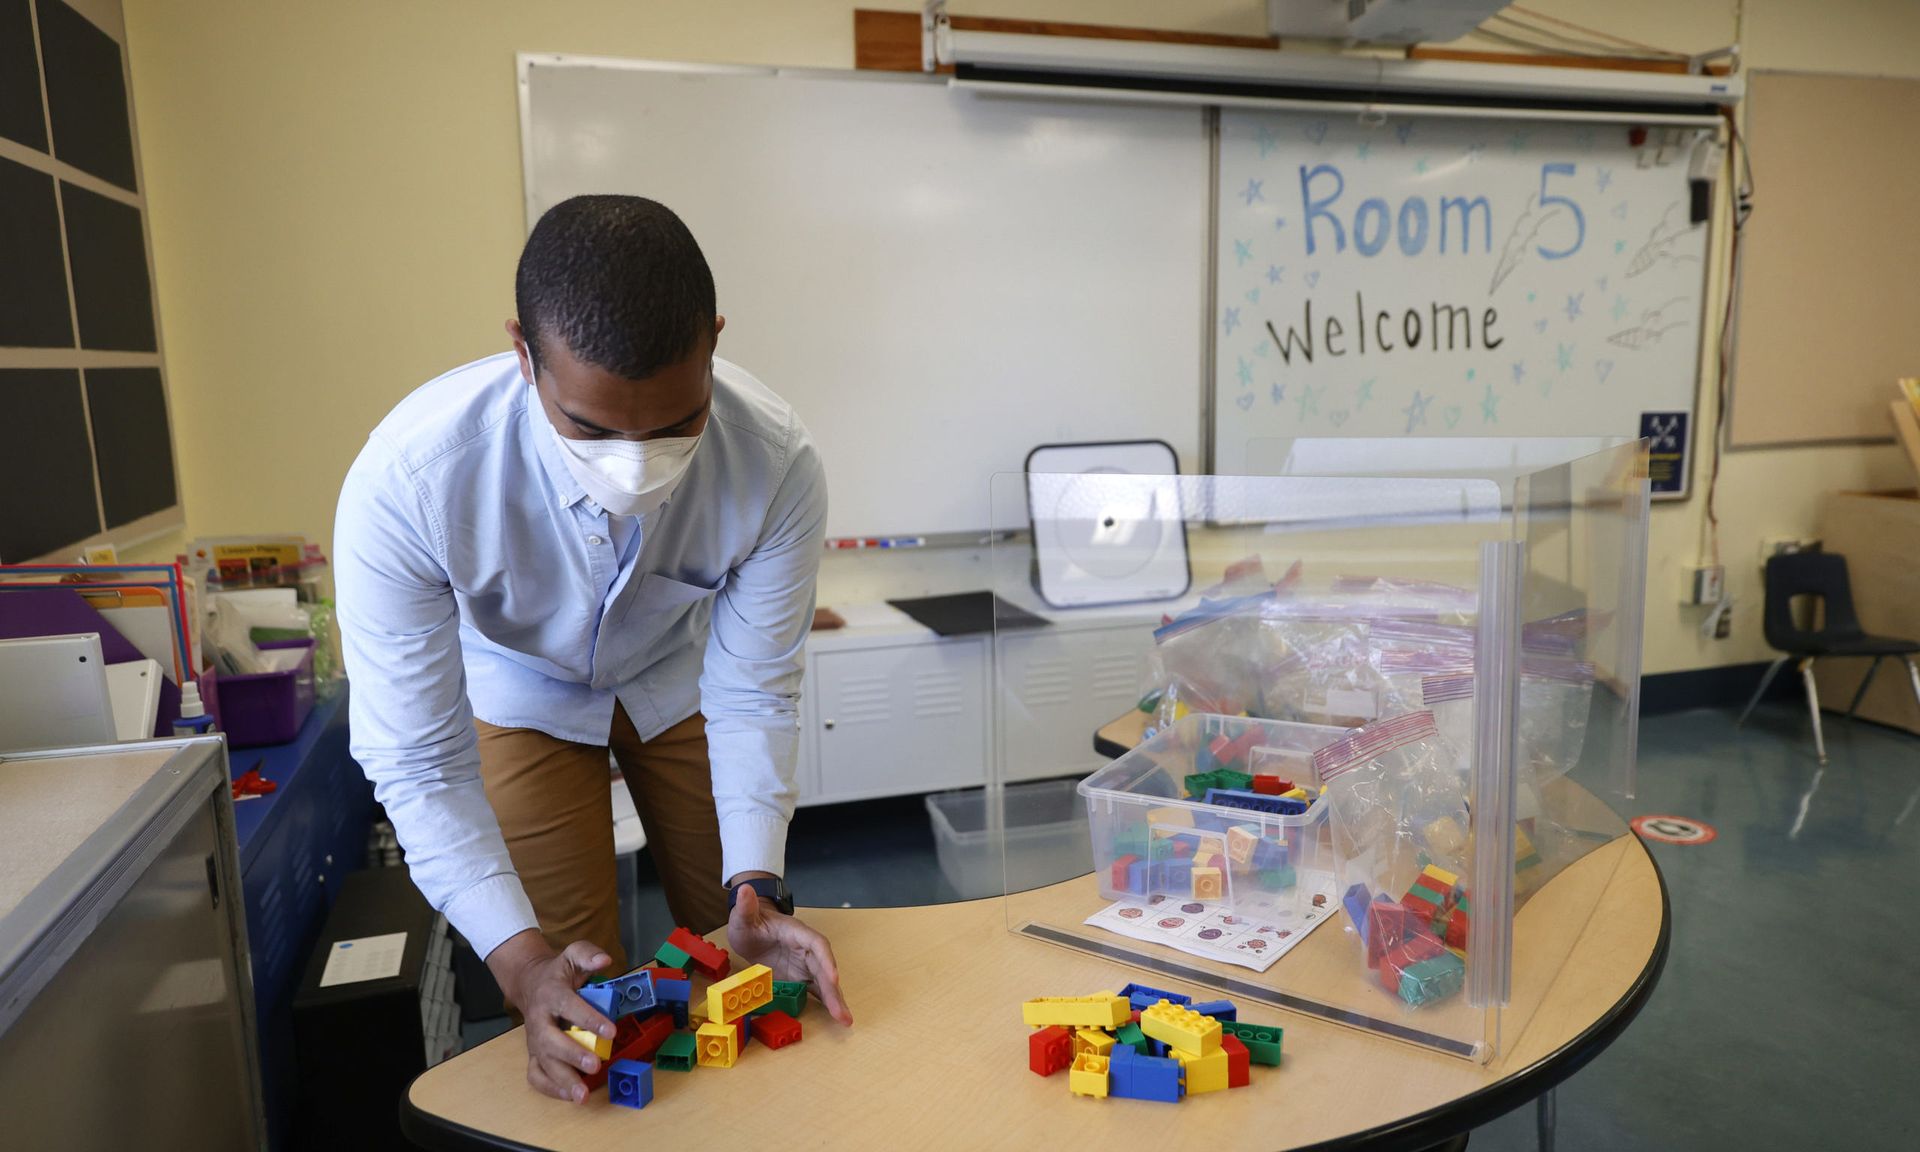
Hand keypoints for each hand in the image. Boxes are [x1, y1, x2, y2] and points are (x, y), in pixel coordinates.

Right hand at [485, 929, 615, 1102]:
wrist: (529, 983)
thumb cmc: (557, 973)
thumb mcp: (572, 955)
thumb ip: (588, 954)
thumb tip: (605, 960)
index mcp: (551, 994)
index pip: (570, 1007)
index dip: (590, 1019)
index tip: (610, 1031)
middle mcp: (539, 1019)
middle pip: (551, 1041)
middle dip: (572, 1055)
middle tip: (595, 1065)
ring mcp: (535, 1040)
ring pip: (543, 1063)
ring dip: (562, 1080)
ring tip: (582, 1095)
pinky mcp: (534, 1054)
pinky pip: (536, 1075)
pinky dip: (551, 1089)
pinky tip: (571, 1095)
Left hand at [725, 883, 853, 1025]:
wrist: (751, 929)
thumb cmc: (750, 921)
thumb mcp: (743, 916)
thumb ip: (745, 907)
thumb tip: (745, 889)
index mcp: (796, 932)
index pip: (816, 944)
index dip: (826, 960)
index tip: (833, 977)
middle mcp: (806, 949)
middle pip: (824, 968)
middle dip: (833, 990)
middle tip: (842, 1013)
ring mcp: (804, 964)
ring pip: (824, 982)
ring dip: (835, 1000)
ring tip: (845, 1020)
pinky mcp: (800, 977)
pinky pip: (815, 990)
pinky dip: (825, 1003)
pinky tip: (836, 1017)